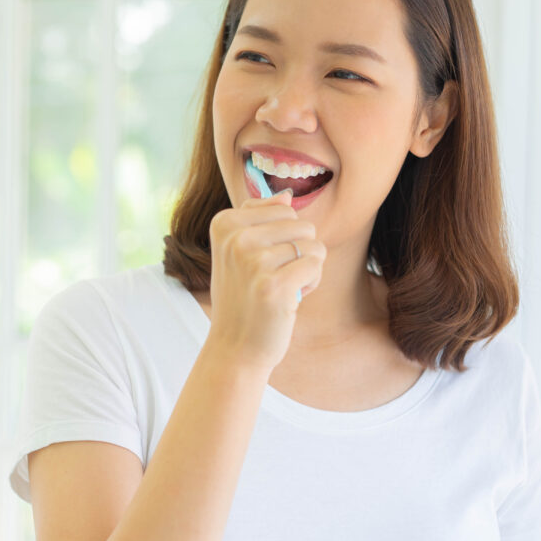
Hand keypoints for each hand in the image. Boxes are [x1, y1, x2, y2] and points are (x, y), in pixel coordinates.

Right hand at [204, 189, 326, 370]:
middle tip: (275, 277)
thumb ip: (260, 218)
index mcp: (224, 223)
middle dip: (299, 252)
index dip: (284, 237)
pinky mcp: (274, 284)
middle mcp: (235, 237)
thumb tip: (288, 194)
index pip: (284, 209)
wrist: (235, 346)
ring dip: (307, 269)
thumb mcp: (239, 251)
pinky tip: (291, 298)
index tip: (262, 261)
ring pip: (313, 245)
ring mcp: (253, 261)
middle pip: (302, 225)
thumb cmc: (243, 296)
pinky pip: (316, 265)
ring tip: (283, 288)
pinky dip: (311, 283)